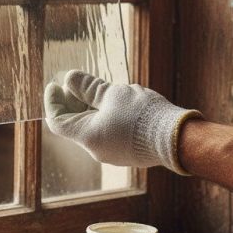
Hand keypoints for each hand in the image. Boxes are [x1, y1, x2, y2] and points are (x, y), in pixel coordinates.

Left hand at [44, 70, 201, 173]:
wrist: (179, 138)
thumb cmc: (142, 115)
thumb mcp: (112, 94)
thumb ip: (88, 88)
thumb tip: (69, 80)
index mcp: (88, 137)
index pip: (58, 121)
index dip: (53, 102)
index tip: (55, 85)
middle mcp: (97, 150)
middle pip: (75, 124)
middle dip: (73, 101)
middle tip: (77, 82)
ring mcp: (113, 153)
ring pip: (93, 127)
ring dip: (91, 107)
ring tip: (99, 88)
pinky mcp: (128, 151)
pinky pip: (109, 131)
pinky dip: (105, 115)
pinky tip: (116, 101)